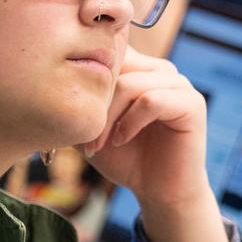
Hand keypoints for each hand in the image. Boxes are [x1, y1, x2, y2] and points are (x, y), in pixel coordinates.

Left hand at [83, 47, 231, 241]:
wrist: (158, 191)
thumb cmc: (124, 158)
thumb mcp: (91, 125)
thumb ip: (80, 99)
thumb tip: (50, 79)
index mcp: (138, 67)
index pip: (107, 50)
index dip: (85, 75)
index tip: (71, 110)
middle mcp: (159, 69)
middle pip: (116, 66)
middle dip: (95, 102)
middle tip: (83, 135)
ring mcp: (178, 84)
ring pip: (131, 84)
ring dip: (108, 117)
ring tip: (97, 143)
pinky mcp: (192, 104)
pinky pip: (152, 100)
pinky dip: (130, 122)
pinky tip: (120, 140)